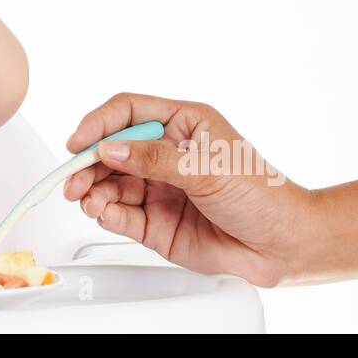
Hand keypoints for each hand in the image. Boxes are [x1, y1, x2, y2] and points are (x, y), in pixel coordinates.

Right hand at [63, 92, 316, 287]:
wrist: (283, 245)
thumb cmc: (263, 194)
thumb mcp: (208, 167)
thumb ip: (155, 159)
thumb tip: (111, 150)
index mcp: (181, 124)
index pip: (127, 112)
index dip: (99, 124)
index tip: (80, 142)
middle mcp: (165, 155)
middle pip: (111, 150)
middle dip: (88, 163)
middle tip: (74, 178)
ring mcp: (159, 189)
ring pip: (110, 183)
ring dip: (93, 190)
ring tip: (90, 200)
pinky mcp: (155, 223)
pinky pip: (121, 214)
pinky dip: (107, 213)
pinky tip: (105, 212)